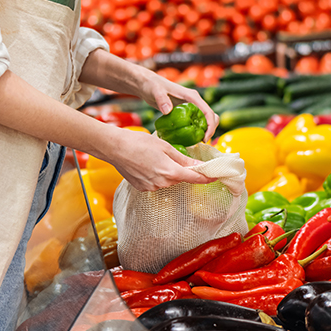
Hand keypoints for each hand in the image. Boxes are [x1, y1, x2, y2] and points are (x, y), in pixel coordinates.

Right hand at [100, 128, 214, 191]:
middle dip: (183, 170)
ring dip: (168, 171)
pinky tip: (147, 164)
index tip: (216, 176)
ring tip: (155, 157)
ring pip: (168, 180)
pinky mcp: (142, 188)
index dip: (207, 178)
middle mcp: (162, 183)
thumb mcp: (165, 147)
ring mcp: (151, 187)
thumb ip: (184, 159)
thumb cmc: (139, 142)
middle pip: (180, 179)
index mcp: (170, 171)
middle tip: (175, 156)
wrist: (114, 148)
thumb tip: (200, 166)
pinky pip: (156, 182)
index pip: (195, 179)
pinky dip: (156, 174)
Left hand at [137, 71, 219, 141]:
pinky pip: (195, 121)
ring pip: (205, 119)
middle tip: (201, 142)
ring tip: (195, 142)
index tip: (204, 139)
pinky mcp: (185, 111)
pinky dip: (196, 130)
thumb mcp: (155, 91)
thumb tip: (168, 111)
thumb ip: (161, 99)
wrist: (147, 84)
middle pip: (211, 116)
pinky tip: (188, 138)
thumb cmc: (151, 85)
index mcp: (191, 96)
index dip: (210, 126)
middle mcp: (194, 100)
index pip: (208, 112)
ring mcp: (190, 106)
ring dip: (204, 130)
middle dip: (210, 130)